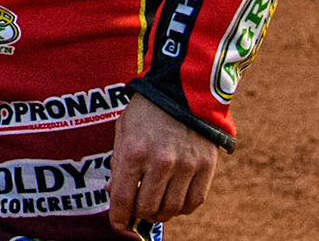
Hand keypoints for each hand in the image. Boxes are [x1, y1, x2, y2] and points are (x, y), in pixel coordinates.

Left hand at [108, 95, 220, 228]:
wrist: (182, 93)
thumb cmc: (146, 113)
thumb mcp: (123, 132)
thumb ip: (117, 163)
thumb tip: (112, 193)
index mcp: (133, 151)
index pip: (123, 197)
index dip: (119, 216)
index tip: (118, 224)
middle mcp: (160, 161)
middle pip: (147, 207)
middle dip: (138, 214)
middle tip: (136, 210)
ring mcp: (186, 166)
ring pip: (171, 209)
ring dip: (160, 214)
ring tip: (154, 207)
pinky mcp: (206, 167)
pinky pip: (194, 202)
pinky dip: (182, 208)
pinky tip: (174, 202)